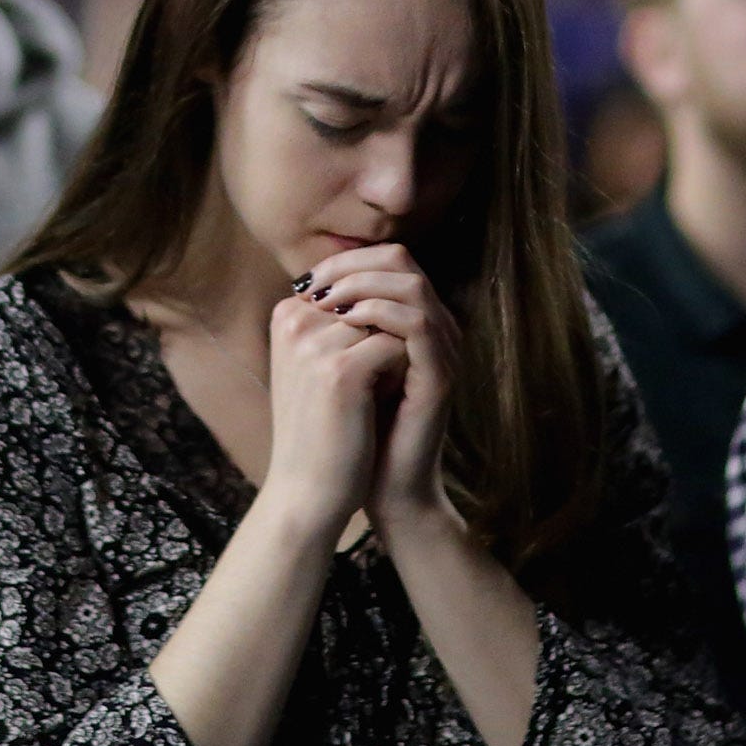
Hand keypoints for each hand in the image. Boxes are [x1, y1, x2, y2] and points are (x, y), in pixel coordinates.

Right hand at [250, 286, 408, 549]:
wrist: (307, 491)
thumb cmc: (320, 428)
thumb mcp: (318, 362)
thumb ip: (342, 320)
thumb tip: (394, 281)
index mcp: (287, 313)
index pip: (360, 291)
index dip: (372, 332)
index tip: (351, 375)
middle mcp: (294, 319)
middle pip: (376, 303)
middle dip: (385, 341)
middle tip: (364, 390)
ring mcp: (314, 342)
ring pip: (391, 323)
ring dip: (395, 358)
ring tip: (368, 399)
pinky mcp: (341, 369)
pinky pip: (398, 347)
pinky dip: (401, 375)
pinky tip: (377, 406)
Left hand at [309, 245, 467, 545]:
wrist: (380, 485)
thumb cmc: (356, 428)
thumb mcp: (340, 366)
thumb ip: (337, 326)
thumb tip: (303, 285)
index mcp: (414, 322)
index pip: (388, 260)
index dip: (345, 260)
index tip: (304, 281)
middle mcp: (436, 329)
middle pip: (403, 263)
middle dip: (353, 265)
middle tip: (314, 285)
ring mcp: (443, 352)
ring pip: (413, 286)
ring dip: (364, 285)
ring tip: (327, 302)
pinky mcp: (440, 377)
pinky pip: (419, 325)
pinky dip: (380, 314)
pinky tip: (348, 323)